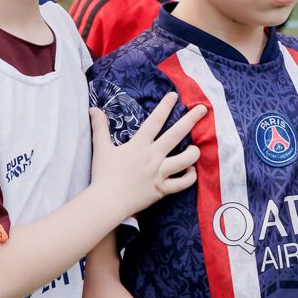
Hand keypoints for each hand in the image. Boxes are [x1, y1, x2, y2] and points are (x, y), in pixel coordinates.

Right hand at [88, 93, 205, 218]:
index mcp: (139, 145)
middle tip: (204, 109)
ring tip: (196, 148)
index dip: (165, 106)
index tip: (175, 95)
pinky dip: (189, 177)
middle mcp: (153, 157)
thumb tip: (93, 109)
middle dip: (191, 119)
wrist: (106, 202)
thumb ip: (99, 128)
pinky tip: (191, 171)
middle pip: (176, 134)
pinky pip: (182, 183)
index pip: (155, 121)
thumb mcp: (101, 148)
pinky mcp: (162, 189)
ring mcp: (159, 173)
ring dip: (194, 152)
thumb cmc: (103, 175)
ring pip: (185, 160)